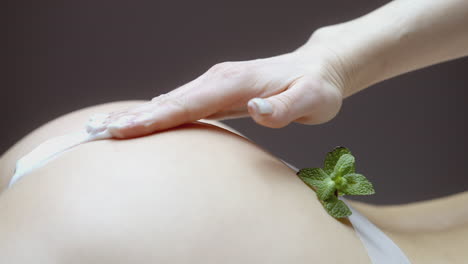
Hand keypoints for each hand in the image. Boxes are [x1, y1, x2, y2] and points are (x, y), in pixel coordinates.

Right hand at [89, 29, 350, 137]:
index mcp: (235, 83)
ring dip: (141, 114)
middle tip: (98, 131)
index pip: (186, 104)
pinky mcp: (220, 89)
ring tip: (110, 127)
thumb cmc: (317, 88)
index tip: (123, 129)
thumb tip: (255, 111)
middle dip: (135, 117)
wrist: (319, 68)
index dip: (154, 118)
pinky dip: (159, 112)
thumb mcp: (313, 101)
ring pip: (172, 100)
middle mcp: (220, 79)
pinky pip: (183, 102)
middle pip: (169, 100)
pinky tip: (144, 120)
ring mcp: (218, 83)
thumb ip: (285, 108)